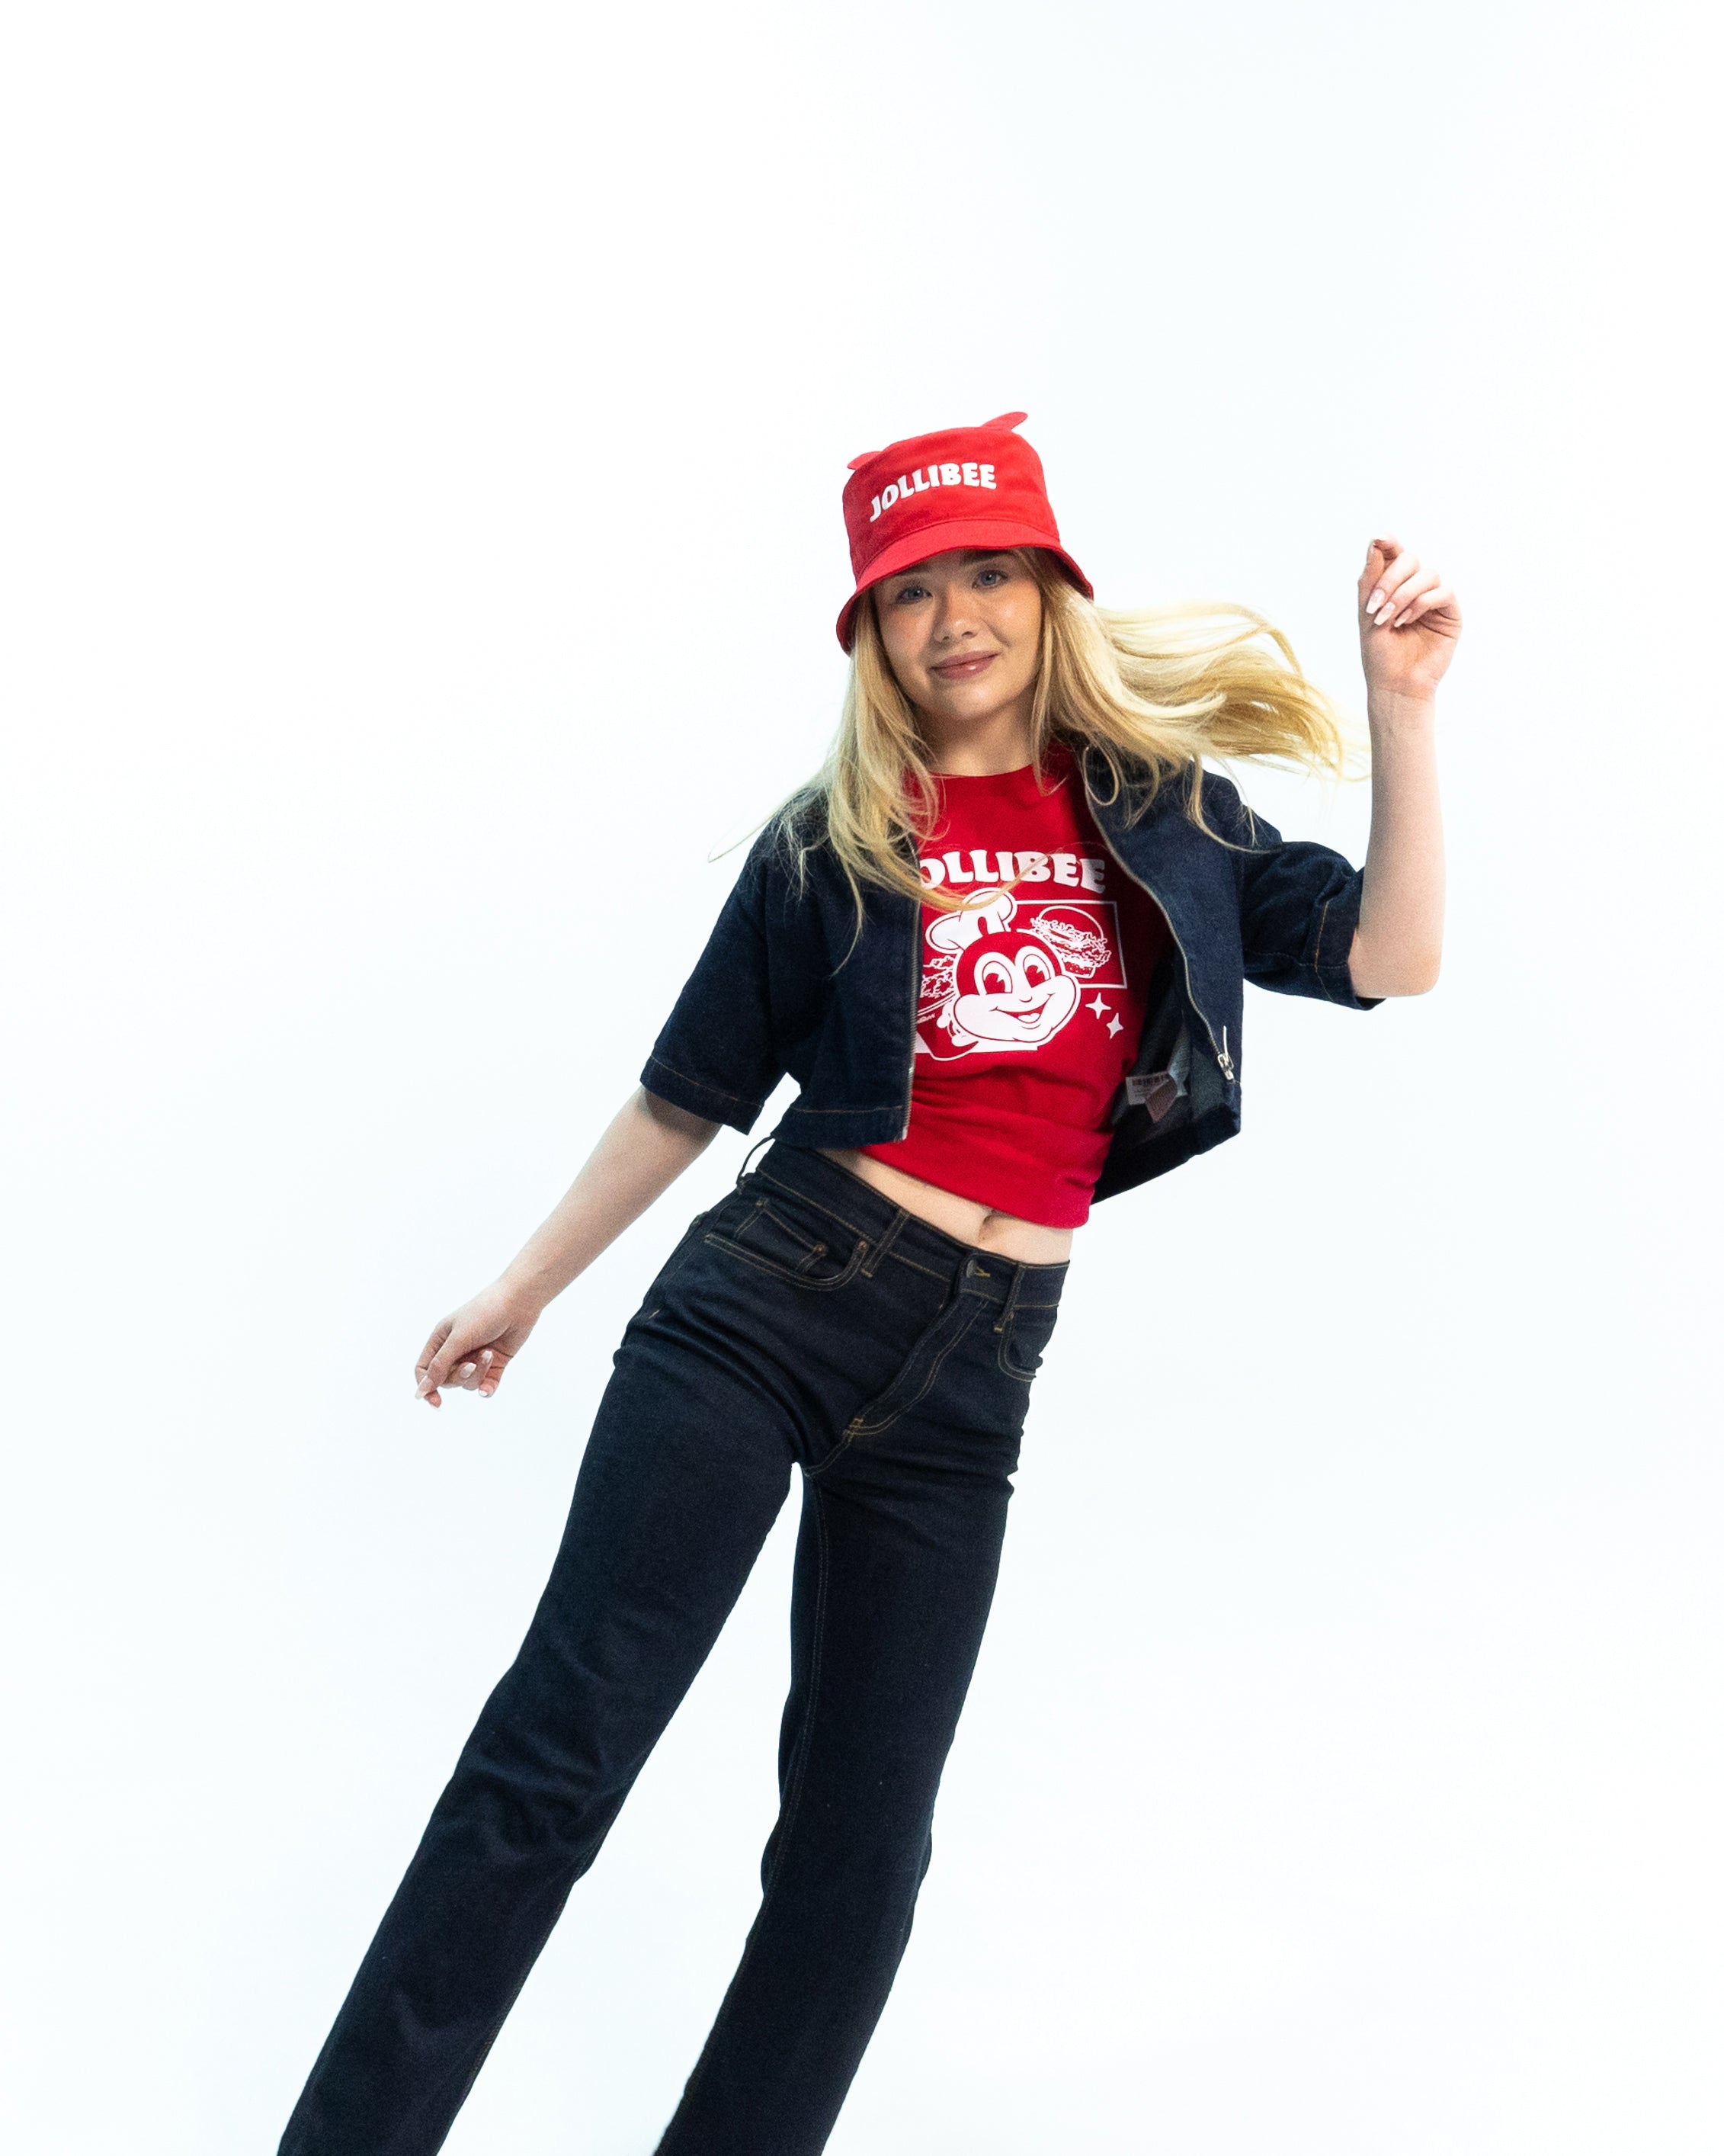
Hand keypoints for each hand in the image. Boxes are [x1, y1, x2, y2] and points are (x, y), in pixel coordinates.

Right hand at [414, 1281, 542, 1407]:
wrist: (518, 1303)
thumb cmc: (484, 1313)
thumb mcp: (458, 1339)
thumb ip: (440, 1366)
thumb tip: (421, 1392)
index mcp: (441, 1340)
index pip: (424, 1370)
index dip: (426, 1387)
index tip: (435, 1401)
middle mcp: (456, 1351)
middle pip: (447, 1380)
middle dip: (460, 1376)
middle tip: (471, 1364)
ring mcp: (475, 1358)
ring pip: (468, 1383)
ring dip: (478, 1373)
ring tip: (490, 1355)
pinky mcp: (494, 1365)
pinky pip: (486, 1386)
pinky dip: (487, 1388)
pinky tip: (489, 1387)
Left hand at [1358, 535, 1461, 702]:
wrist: (1394, 683)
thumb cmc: (1379, 652)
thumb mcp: (1367, 611)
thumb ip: (1371, 577)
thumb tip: (1377, 541)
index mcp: (1394, 585)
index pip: (1395, 555)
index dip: (1389, 544)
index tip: (1379, 541)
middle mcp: (1416, 588)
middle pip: (1411, 560)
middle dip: (1391, 579)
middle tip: (1375, 604)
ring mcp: (1435, 599)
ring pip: (1427, 575)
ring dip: (1403, 595)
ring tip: (1388, 619)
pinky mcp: (1450, 613)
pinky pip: (1442, 592)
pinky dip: (1421, 603)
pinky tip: (1405, 621)